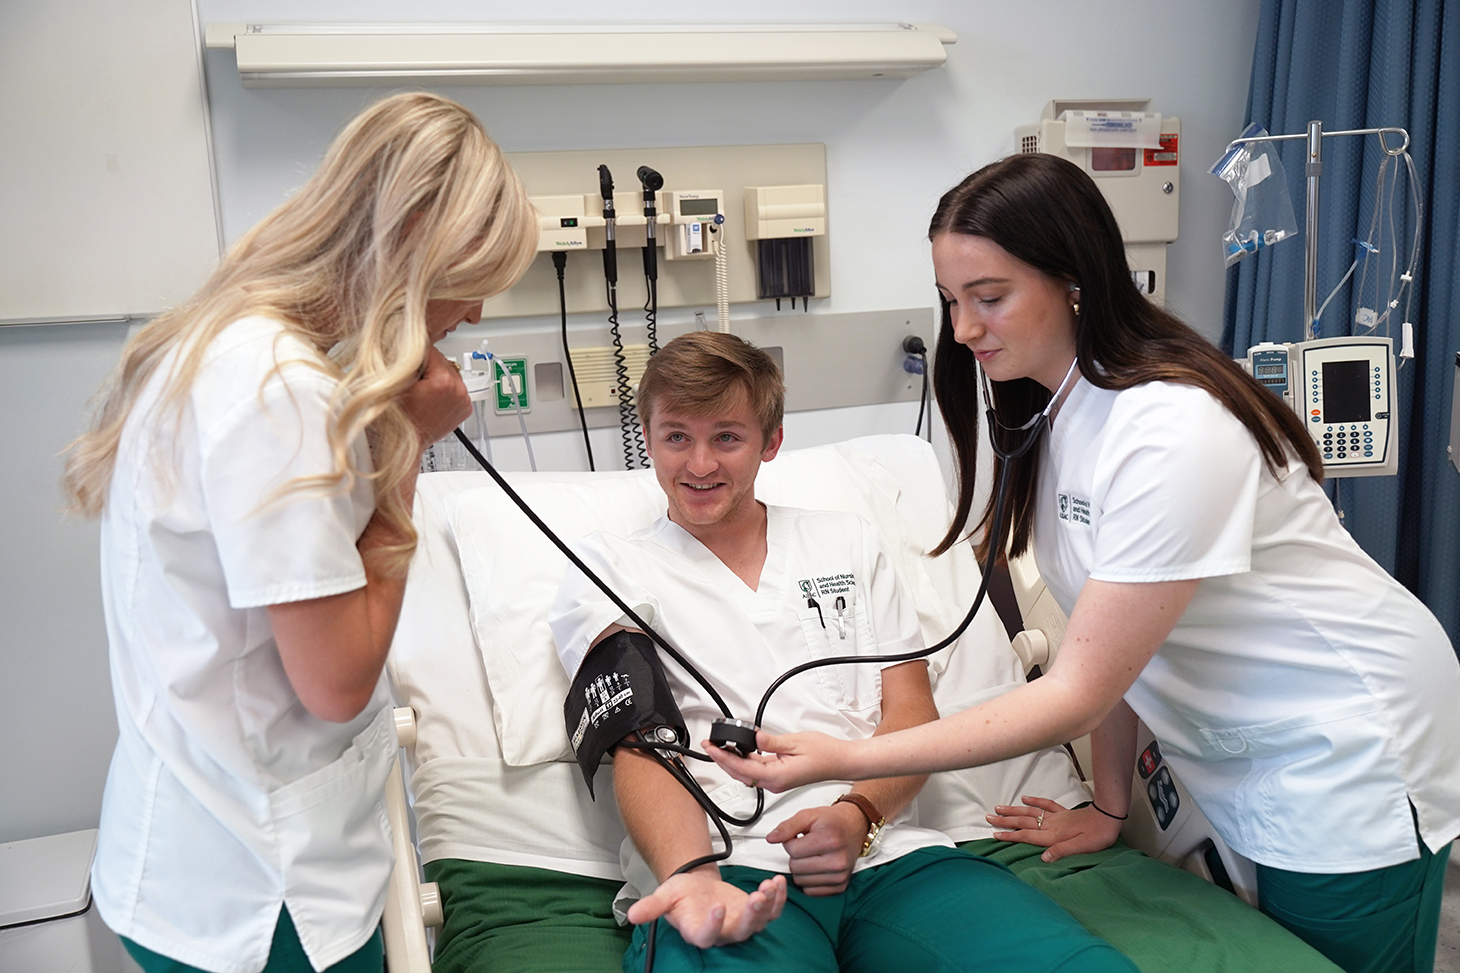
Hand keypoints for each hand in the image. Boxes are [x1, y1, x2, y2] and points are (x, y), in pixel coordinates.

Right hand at [400, 347, 471, 447]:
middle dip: (429, 365)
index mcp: (443, 382)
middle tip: (415, 377)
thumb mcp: (397, 384)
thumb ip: (407, 362)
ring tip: (424, 388)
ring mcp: (464, 400)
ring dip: (438, 376)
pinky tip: (433, 397)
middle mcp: (458, 390)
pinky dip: (446, 389)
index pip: (432, 351)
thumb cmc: (399, 419)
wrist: (407, 443)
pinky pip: (457, 388)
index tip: (409, 358)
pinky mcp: (465, 408)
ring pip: (451, 374)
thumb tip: (409, 345)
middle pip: (444, 361)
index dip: (417, 354)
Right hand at [625, 868, 786, 947]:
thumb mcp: (664, 896)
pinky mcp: (754, 912)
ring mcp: (741, 923)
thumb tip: (631, 914)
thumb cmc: (682, 895)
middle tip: (756, 897)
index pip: (707, 936)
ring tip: (769, 886)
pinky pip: (771, 910)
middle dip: (751, 916)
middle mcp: (722, 932)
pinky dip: (777, 898)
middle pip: (740, 931)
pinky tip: (778, 882)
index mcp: (698, 930)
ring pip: (759, 922)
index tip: (717, 907)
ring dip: (768, 905)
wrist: (697, 888)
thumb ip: (651, 906)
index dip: (713, 925)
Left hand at [704, 730, 850, 792]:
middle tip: (709, 746)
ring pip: (747, 774)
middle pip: (740, 774)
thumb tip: (753, 739)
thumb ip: (770, 742)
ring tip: (719, 748)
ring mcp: (776, 782)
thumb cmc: (825, 753)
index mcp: (777, 776)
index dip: (723, 758)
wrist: (840, 761)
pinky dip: (744, 762)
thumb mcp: (795, 742)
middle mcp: (774, 783)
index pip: (742, 768)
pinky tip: (739, 752)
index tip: (712, 748)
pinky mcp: (779, 777)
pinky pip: (756, 771)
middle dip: (722, 760)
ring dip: (731, 761)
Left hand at [766, 803, 865, 894]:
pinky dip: (809, 880)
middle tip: (807, 846)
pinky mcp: (840, 886)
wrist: (854, 827)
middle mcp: (837, 860)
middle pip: (795, 867)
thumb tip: (771, 838)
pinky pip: (811, 891)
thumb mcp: (808, 815)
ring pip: (801, 881)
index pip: (792, 850)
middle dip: (796, 856)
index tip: (799, 837)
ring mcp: (840, 876)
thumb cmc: (832, 821)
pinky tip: (817, 867)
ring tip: (813, 856)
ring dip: (801, 869)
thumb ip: (787, 826)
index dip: (790, 842)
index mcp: (829, 840)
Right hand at [986, 796, 1122, 862]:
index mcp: (1053, 836)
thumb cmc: (1097, 835)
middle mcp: (1051, 825)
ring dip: (1013, 810)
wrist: (1109, 817)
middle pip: (1023, 822)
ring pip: (1030, 812)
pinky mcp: (1064, 812)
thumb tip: (1043, 858)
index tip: (995, 834)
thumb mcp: (1081, 848)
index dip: (1010, 835)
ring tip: (999, 808)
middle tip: (989, 818)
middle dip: (1005, 820)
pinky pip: (1046, 804)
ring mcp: (1056, 817)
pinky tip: (1025, 798)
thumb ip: (1061, 851)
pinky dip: (1034, 801)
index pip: (1027, 835)